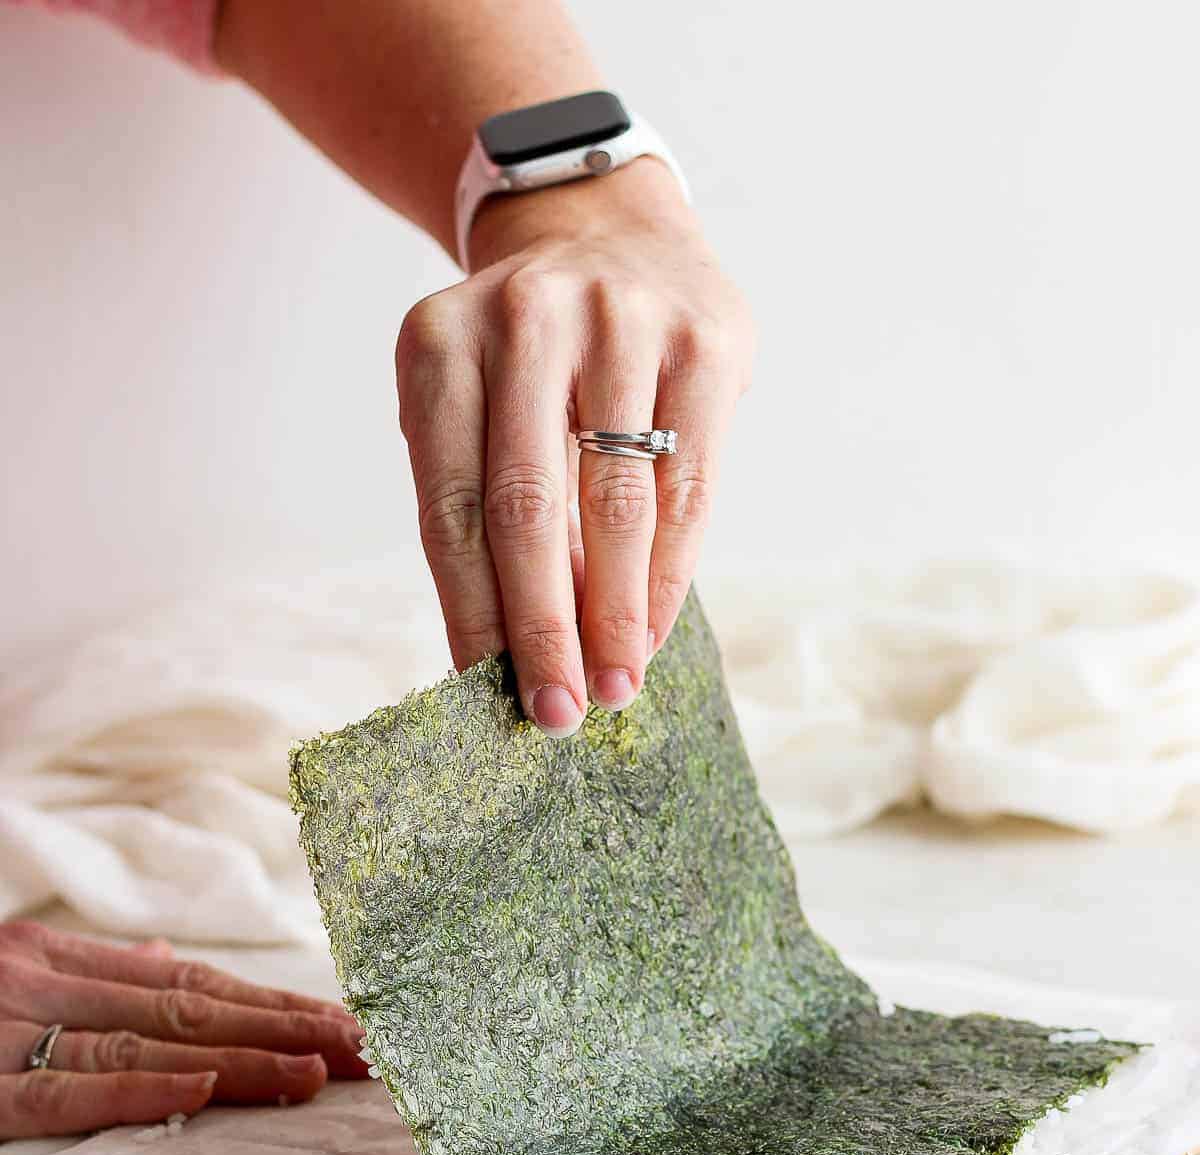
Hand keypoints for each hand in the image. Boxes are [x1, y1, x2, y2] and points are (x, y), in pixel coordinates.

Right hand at [0, 921, 366, 1140]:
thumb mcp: (4, 969)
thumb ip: (84, 972)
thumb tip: (160, 963)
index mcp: (53, 959)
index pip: (186, 984)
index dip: (269, 1006)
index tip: (340, 1025)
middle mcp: (43, 986)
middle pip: (186, 1011)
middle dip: (283, 1030)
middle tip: (363, 1051)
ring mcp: (8, 1034)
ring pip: (146, 1046)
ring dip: (239, 1060)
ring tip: (316, 1072)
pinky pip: (66, 1093)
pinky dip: (139, 1089)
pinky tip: (203, 1089)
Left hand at [395, 158, 753, 734]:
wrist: (608, 229)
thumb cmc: (530, 360)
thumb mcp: (476, 403)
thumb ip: (487, 507)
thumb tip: (515, 655)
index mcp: (439, 343)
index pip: (451, 506)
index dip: (472, 611)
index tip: (487, 694)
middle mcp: (526, 319)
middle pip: (527, 509)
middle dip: (544, 628)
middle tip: (558, 712)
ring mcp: (620, 318)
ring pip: (615, 502)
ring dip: (616, 614)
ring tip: (616, 686)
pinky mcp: (704, 337)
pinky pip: (688, 484)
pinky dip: (670, 571)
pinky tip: (655, 628)